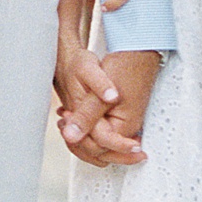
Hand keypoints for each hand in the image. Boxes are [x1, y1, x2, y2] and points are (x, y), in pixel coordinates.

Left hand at [57, 49, 161, 167]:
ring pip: (98, 142)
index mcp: (125, 127)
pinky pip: (101, 130)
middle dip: (78, 139)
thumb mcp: (100, 93)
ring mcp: (124, 123)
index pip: (99, 149)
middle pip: (99, 151)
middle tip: (64, 119)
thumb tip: (71, 137)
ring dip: (81, 133)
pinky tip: (74, 114)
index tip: (67, 118)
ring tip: (66, 117)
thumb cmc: (124, 67)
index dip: (79, 138)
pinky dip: (86, 125)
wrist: (137, 50)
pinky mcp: (120, 115)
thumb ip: (86, 117)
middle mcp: (127, 129)